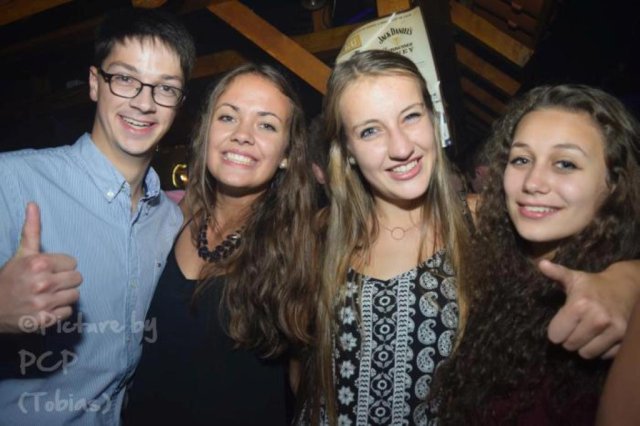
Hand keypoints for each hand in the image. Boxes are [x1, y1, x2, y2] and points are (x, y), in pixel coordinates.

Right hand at [0, 203, 81, 332]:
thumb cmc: (9, 278)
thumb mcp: (21, 253)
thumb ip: (31, 229)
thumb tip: (33, 204)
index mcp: (39, 264)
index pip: (72, 263)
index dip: (61, 266)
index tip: (48, 269)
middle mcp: (43, 283)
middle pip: (77, 278)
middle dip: (65, 280)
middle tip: (50, 283)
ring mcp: (44, 303)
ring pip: (75, 295)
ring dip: (64, 295)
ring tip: (49, 295)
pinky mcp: (44, 320)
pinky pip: (68, 312)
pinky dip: (59, 311)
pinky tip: (47, 307)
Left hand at [539, 259, 634, 358]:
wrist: (627, 287)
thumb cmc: (593, 285)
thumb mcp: (574, 278)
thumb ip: (556, 273)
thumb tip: (541, 264)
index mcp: (580, 304)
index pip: (556, 335)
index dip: (555, 330)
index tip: (562, 322)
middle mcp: (598, 319)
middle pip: (570, 345)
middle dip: (568, 338)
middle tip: (574, 327)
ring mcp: (614, 330)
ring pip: (586, 353)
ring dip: (583, 346)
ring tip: (586, 332)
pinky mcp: (625, 339)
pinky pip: (603, 356)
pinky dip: (600, 349)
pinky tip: (600, 335)